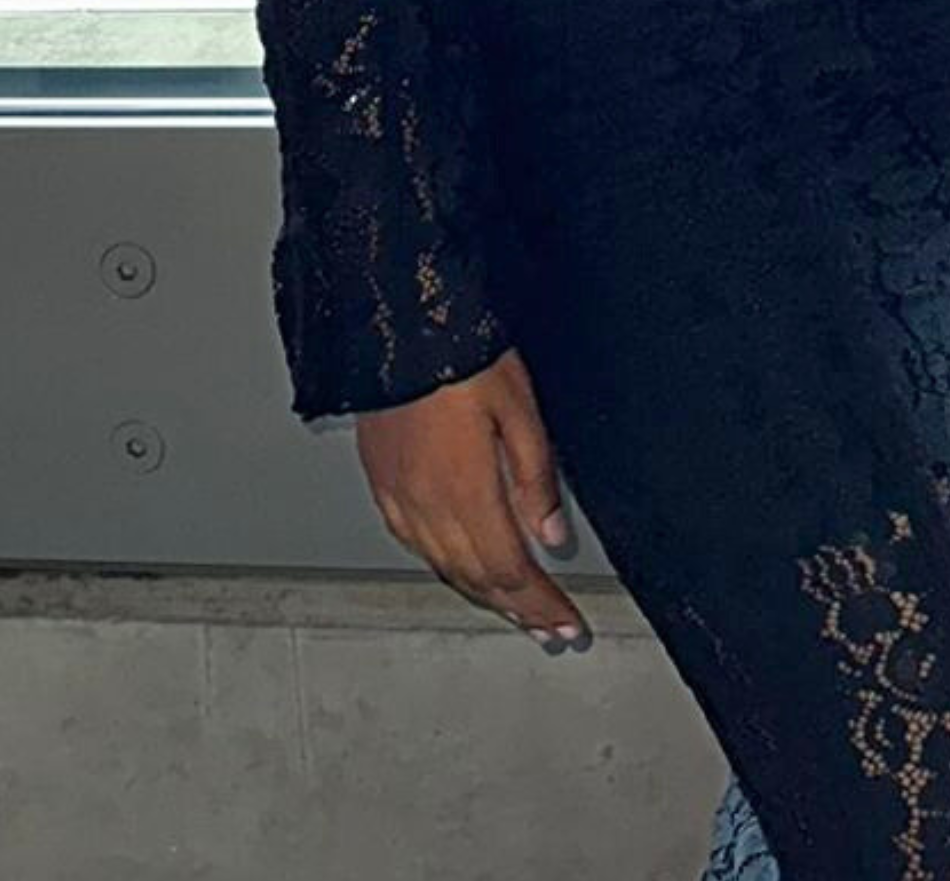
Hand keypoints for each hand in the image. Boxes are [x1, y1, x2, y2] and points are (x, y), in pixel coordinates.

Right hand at [355, 347, 589, 648]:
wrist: (401, 323)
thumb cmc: (462, 355)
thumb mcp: (519, 410)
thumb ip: (535, 480)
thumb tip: (551, 538)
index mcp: (465, 492)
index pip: (510, 571)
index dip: (542, 604)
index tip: (568, 623)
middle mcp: (426, 506)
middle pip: (477, 580)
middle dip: (518, 609)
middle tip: (549, 628)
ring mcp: (399, 497)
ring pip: (444, 568)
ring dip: (483, 596)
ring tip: (513, 609)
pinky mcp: (381, 483)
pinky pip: (415, 544)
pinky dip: (445, 567)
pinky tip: (458, 567)